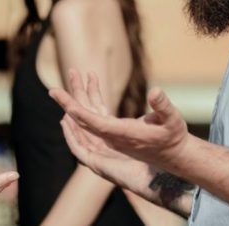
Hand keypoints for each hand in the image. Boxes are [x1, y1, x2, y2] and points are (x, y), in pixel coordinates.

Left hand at [50, 69, 189, 172]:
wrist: (175, 155)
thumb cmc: (174, 137)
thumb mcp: (173, 120)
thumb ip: (163, 107)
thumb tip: (155, 91)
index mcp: (124, 135)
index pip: (95, 124)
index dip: (79, 113)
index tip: (64, 104)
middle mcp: (114, 137)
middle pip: (85, 120)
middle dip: (69, 103)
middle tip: (52, 90)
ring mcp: (113, 135)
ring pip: (90, 115)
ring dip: (80, 95)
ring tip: (74, 73)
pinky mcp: (116, 130)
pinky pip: (97, 114)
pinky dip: (91, 99)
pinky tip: (89, 83)